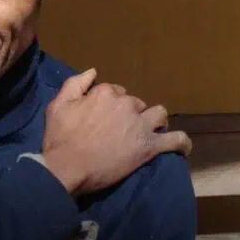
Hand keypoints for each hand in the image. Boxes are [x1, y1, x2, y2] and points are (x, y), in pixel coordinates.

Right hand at [41, 68, 191, 194]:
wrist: (67, 167)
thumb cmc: (60, 138)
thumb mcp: (58, 104)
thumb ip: (75, 84)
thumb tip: (93, 71)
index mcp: (105, 93)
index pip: (114, 91)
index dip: (109, 104)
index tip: (102, 117)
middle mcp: (126, 104)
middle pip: (135, 103)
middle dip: (130, 113)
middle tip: (119, 130)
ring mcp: (140, 125)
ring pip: (159, 114)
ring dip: (155, 120)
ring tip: (148, 132)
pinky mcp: (149, 146)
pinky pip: (175, 140)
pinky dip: (181, 143)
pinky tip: (181, 147)